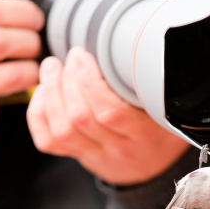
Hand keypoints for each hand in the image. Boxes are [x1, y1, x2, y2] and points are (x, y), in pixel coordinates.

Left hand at [27, 47, 190, 185]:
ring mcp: (96, 156)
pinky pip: (48, 142)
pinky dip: (38, 115)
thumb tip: (140, 42)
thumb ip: (155, 83)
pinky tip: (43, 93)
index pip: (109, 112)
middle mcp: (118, 150)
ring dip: (49, 93)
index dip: (88, 81)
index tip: (82, 56)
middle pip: (79, 118)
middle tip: (69, 57)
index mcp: (144, 135)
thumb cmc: (164, 128)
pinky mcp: (78, 157)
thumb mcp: (171, 106)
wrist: (158, 165)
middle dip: (66, 81)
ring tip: (52, 68)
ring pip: (61, 131)